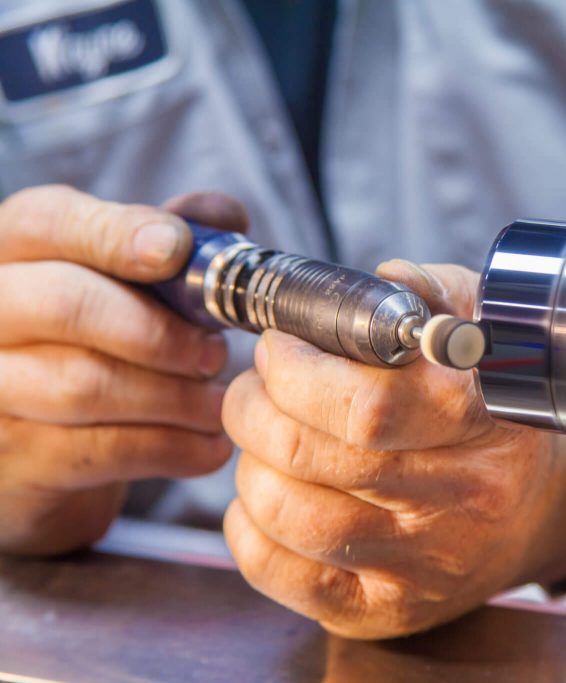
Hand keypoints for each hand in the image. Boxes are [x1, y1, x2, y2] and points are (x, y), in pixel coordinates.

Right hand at [0, 185, 244, 555]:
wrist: (47, 455)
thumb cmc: (94, 347)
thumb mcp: (125, 284)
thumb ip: (170, 241)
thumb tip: (224, 214)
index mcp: (9, 251)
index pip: (47, 221)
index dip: (116, 232)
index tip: (176, 249)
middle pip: (66, 302)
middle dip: (159, 329)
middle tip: (215, 352)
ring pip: (85, 383)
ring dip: (175, 396)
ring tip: (219, 403)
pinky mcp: (11, 460)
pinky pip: (100, 450)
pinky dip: (172, 447)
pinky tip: (209, 446)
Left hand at [223, 261, 565, 638]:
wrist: (540, 513)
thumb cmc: (497, 413)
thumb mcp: (485, 332)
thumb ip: (438, 294)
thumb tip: (389, 278)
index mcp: (483, 423)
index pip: (367, 407)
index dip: (298, 372)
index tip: (280, 348)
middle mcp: (459, 501)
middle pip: (308, 457)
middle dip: (252, 408)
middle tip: (255, 387)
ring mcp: (422, 565)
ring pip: (286, 515)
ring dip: (248, 464)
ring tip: (264, 440)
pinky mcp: (387, 608)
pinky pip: (280, 572)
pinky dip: (247, 527)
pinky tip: (268, 495)